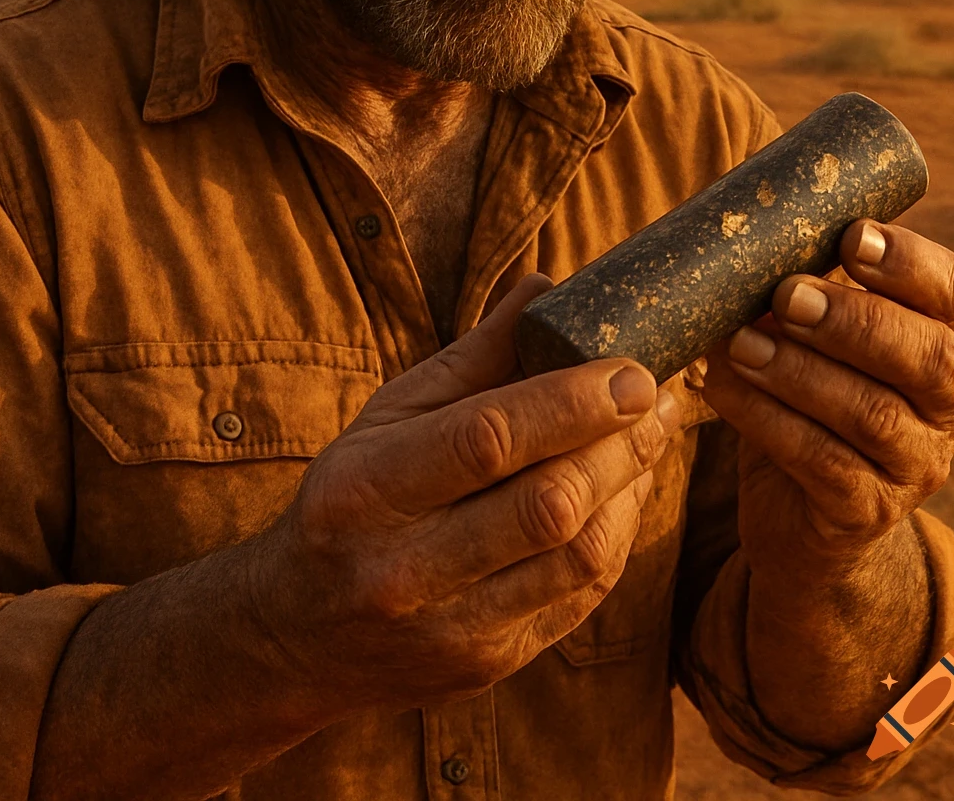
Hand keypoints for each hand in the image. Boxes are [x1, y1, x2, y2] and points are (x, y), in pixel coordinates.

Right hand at [255, 276, 678, 716]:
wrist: (298, 634)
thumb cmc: (352, 498)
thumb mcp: (388, 417)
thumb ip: (472, 358)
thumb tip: (543, 286)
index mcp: (368, 490)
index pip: (487, 439)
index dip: (571, 402)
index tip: (630, 369)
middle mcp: (404, 570)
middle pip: (546, 504)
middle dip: (618, 443)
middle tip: (655, 395)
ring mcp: (450, 629)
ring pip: (577, 558)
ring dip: (630, 487)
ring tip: (650, 434)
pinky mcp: (488, 666)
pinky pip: (580, 598)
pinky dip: (616, 536)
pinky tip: (625, 490)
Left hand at [702, 220, 953, 568]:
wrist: (797, 508)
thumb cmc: (805, 393)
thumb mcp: (815, 334)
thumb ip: (802, 282)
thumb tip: (739, 228)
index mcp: (950, 339)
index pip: (953, 291)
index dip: (909, 262)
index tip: (851, 236)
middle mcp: (951, 403)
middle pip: (928, 356)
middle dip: (855, 320)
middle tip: (788, 295)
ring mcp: (917, 464)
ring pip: (872, 413)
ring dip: (800, 371)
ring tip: (740, 342)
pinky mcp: (868, 511)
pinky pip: (823, 462)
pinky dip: (767, 419)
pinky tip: (723, 387)